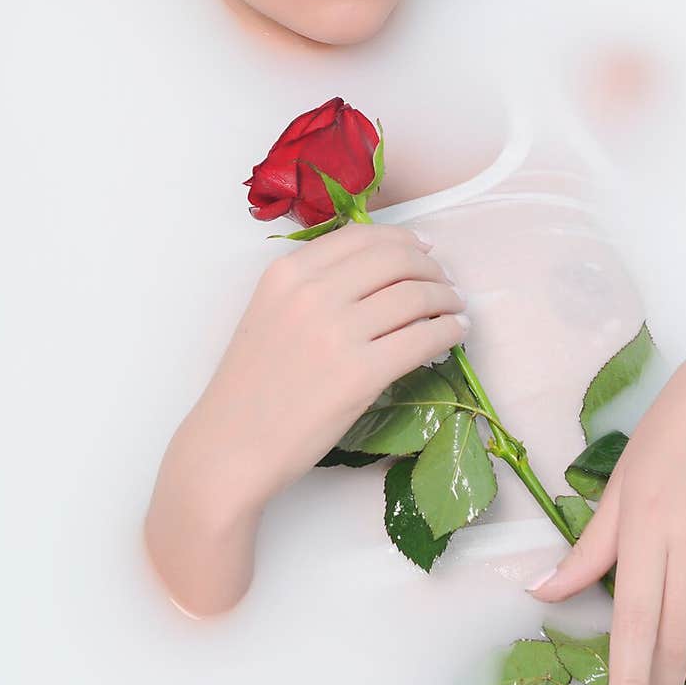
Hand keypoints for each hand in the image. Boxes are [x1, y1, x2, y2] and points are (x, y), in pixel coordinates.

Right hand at [192, 221, 469, 511]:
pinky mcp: (361, 374)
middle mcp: (312, 293)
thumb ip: (312, 286)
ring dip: (446, 297)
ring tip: (455, 308)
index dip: (403, 238)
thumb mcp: (269, 313)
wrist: (230, 448)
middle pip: (395, 259)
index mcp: (286, 272)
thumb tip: (380, 268)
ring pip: (414, 295)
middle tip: (446, 280)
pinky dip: (448, 330)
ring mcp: (337, 333)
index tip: (424, 249)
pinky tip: (455, 333)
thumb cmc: (250, 387)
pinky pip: (423, 338)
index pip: (361, 236)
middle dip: (431, 266)